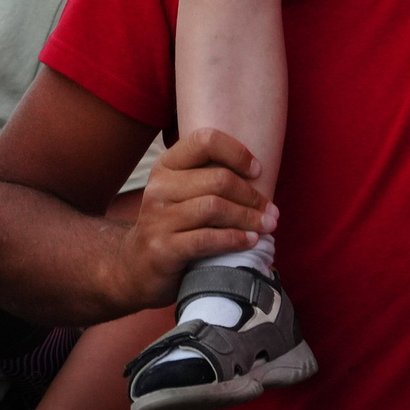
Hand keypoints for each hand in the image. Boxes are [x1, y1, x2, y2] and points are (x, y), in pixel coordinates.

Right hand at [120, 128, 276, 308]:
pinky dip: (234, 239)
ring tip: (267, 226)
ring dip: (248, 218)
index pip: (205, 140)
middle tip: (271, 211)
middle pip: (218, 179)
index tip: (257, 171)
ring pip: (215, 207)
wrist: (137, 268)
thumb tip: (261, 174)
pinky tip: (250, 242)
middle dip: (252, 196)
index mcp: (167, 166)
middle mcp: (159, 187)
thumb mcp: (183, 194)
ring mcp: (158, 218)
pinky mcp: (163, 248)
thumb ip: (209, 179)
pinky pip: (207, 238)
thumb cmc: (174, 226)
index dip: (237, 152)